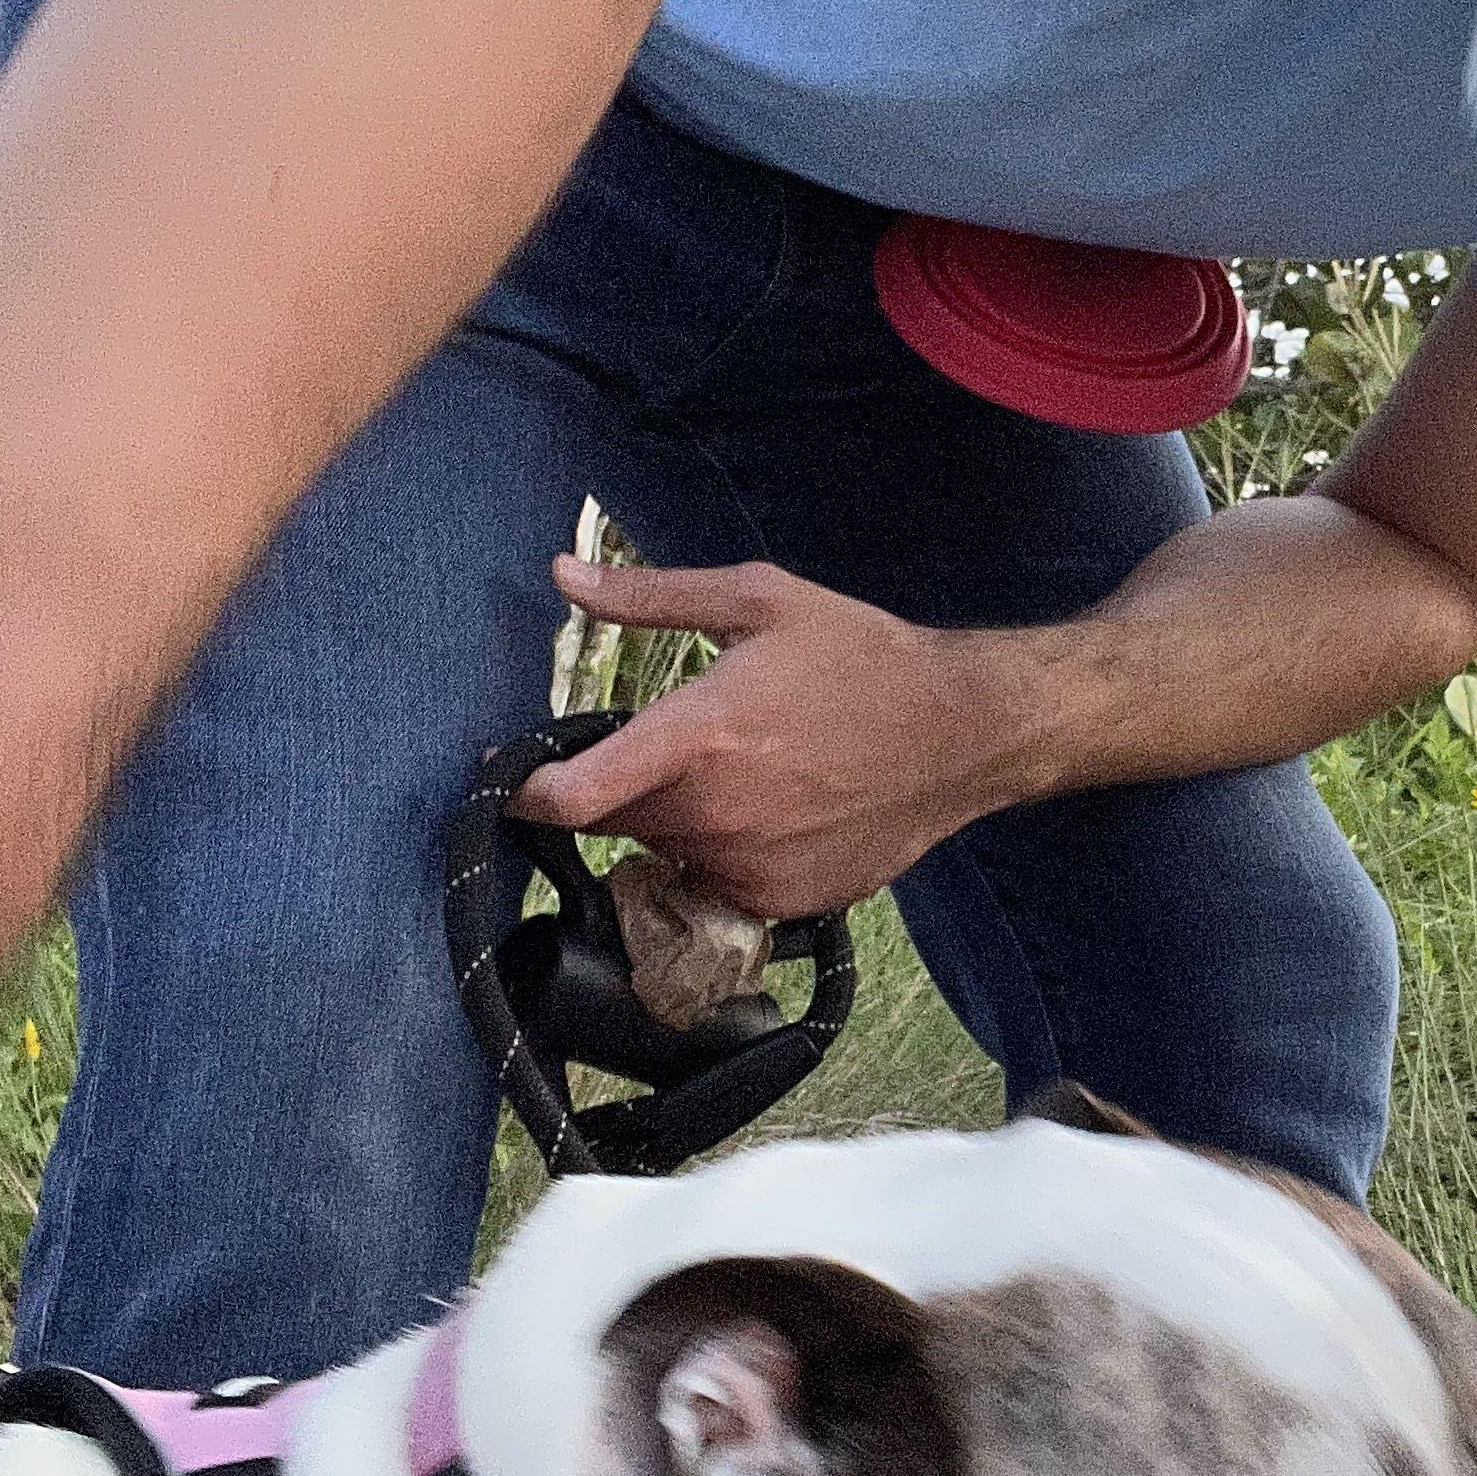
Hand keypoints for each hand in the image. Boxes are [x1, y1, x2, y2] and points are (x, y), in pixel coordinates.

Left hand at [515, 558, 1027, 914]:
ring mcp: (749, 866)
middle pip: (614, 821)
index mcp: (701, 735)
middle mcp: (716, 813)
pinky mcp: (780, 901)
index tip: (515, 782)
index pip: (576, 796)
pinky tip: (771, 811)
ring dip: (672, 820)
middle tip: (669, 749)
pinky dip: (720, 855)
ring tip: (736, 774)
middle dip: (618, 787)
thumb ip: (652, 596)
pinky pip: (714, 885)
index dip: (526, 795)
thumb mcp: (760, 600)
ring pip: (664, 853)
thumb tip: (562, 574)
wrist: (960, 734)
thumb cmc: (861, 657)